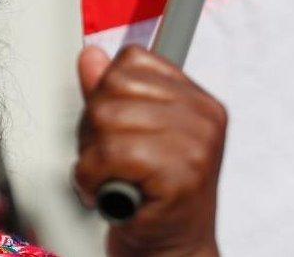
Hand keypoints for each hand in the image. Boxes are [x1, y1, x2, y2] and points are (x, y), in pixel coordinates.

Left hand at [73, 45, 227, 256]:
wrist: (171, 252)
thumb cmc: (150, 196)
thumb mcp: (128, 133)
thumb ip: (109, 92)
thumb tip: (91, 56)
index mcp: (196, 99)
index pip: (132, 60)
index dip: (106, 93)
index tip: (116, 128)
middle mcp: (203, 116)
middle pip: (112, 88)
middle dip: (93, 128)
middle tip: (108, 161)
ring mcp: (196, 144)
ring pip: (106, 120)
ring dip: (90, 158)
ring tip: (109, 178)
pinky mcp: (180, 174)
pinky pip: (110, 154)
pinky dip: (91, 179)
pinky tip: (108, 192)